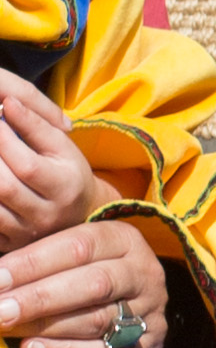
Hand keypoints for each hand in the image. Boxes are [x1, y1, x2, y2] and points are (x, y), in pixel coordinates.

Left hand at [0, 85, 100, 243]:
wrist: (77, 213)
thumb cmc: (67, 172)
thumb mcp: (62, 146)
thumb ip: (36, 124)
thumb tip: (8, 102)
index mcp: (64, 188)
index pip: (27, 165)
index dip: (4, 141)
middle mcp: (46, 215)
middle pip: (4, 187)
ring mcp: (25, 233)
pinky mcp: (9, 245)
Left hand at [0, 211, 173, 347]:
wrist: (130, 299)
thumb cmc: (86, 270)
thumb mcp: (72, 251)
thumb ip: (40, 259)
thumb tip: (0, 277)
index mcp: (124, 239)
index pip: (79, 246)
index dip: (34, 263)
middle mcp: (143, 273)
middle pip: (93, 284)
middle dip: (39, 298)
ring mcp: (149, 311)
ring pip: (97, 320)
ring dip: (45, 327)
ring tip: (7, 327)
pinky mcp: (147, 346)